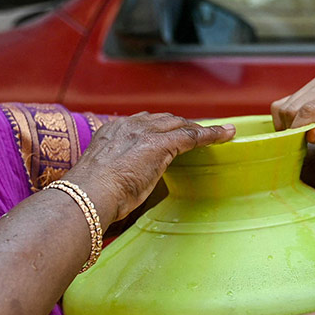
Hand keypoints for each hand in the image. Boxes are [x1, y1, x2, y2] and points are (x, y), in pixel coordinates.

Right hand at [66, 113, 233, 225]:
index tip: (169, 132)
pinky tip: (226, 135)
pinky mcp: (161, 144)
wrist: (87, 194)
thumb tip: (118, 185)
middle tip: (198, 133)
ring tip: (217, 133)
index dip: (160, 127)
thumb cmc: (89, 195)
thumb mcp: (101, 176)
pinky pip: (193, 136)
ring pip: (180, 124)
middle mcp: (129, 125)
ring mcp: (145, 133)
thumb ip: (114, 171)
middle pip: (164, 119)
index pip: (143, 123)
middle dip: (182, 124)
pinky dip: (212, 134)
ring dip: (199, 128)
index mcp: (112, 131)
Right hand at [271, 74, 314, 153]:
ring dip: (288, 125)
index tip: (294, 147)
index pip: (310, 110)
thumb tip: (309, 134)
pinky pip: (285, 102)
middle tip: (302, 146)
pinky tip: (300, 128)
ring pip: (285, 105)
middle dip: (292, 130)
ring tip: (304, 137)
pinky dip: (286, 118)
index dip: (296, 130)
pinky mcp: (312, 85)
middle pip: (293, 107)